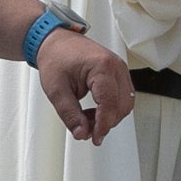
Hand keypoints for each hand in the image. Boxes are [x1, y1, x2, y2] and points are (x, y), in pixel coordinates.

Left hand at [33, 29, 133, 145]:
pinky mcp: (118, 73)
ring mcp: (120, 69)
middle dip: (106, 122)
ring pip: (125, 103)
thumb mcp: (56, 91)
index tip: (95, 138)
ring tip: (86, 118)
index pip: (110, 103)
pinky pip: (123, 97)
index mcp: (101, 66)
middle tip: (85, 130)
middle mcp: (116, 66)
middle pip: (122, 106)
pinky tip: (93, 111)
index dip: (103, 125)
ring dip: (109, 117)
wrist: (55, 42)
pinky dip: (110, 109)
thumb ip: (70, 115)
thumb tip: (82, 133)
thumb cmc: (55, 58)